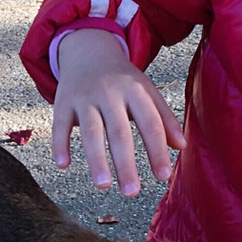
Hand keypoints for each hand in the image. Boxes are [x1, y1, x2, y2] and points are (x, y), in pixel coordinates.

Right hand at [50, 28, 185, 197]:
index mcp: (136, 91)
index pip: (150, 124)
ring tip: (103, 186)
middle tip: (132, 192)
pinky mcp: (63, 101)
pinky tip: (63, 164)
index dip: (157, 150)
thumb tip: (181, 147)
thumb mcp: (147, 92)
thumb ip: (164, 118)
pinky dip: (60, 144)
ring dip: (96, 160)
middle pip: (119, 132)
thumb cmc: (123, 80)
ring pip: (90, 131)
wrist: (89, 50)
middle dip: (126, 163)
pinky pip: (60, 124)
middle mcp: (110, 93)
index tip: (163, 177)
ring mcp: (85, 97)